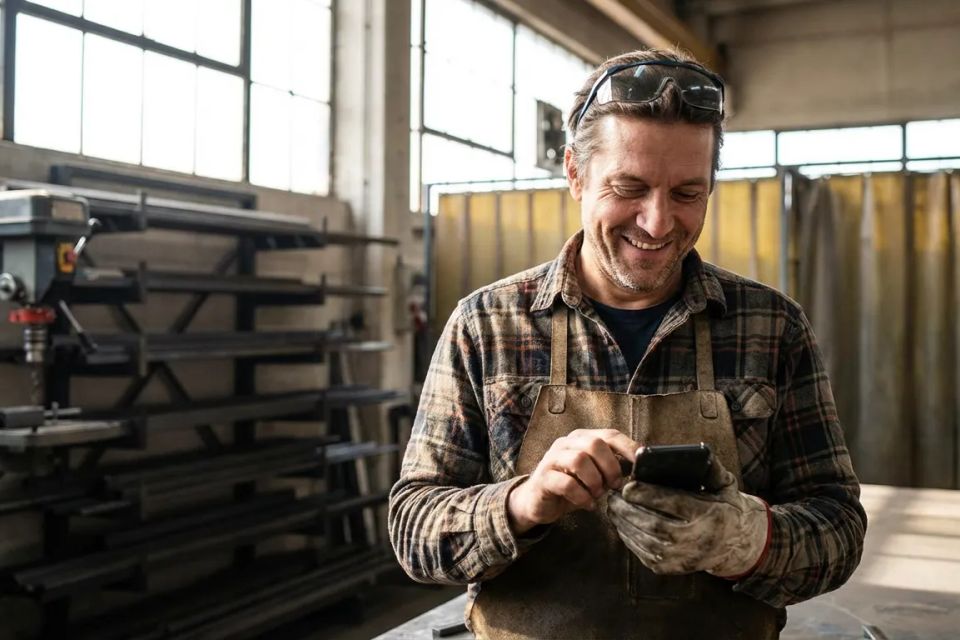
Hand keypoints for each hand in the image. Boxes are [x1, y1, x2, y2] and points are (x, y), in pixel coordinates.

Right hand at [508, 429, 638, 534]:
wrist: (537, 502)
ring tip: (597, 494)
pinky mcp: (543, 478)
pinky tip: (587, 504)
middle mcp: (566, 444)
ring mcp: (552, 459)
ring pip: (579, 460)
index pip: (609, 434)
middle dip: (610, 467)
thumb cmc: (571, 487)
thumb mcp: (595, 475)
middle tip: (615, 485)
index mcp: (582, 439)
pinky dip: (582, 496)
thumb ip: (611, 467)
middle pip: (594, 444)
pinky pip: (566, 483)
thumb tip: (639, 468)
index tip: (642, 462)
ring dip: (595, 481)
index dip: (628, 446)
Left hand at [607, 455, 769, 577]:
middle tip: (612, 496)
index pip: (672, 503)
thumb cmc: (725, 509)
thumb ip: (711, 469)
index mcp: (707, 515)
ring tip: (613, 508)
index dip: (647, 495)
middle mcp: (695, 539)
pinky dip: (630, 538)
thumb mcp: (725, 486)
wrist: (736, 544)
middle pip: (653, 524)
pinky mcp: (673, 569)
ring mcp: (683, 557)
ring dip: (624, 523)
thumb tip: (695, 451)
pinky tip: (622, 524)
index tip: (628, 485)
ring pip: (646, 540)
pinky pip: (645, 553)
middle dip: (628, 510)